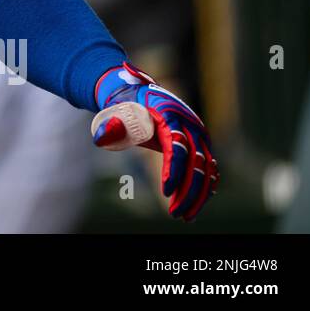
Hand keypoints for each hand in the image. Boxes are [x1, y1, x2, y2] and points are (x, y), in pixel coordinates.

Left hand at [94, 61, 218, 220]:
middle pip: (197, 161)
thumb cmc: (122, 106)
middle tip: (175, 213)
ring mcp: (196, 132)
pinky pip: (207, 165)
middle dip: (189, 190)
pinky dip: (206, 184)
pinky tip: (197, 203)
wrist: (134, 94)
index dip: (174, 170)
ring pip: (206, 166)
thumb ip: (109, 126)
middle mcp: (188, 122)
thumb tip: (102, 139)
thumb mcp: (113, 113)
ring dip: (199, 194)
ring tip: (186, 216)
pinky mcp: (198, 141)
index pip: (177, 145)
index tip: (166, 192)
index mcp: (168, 113)